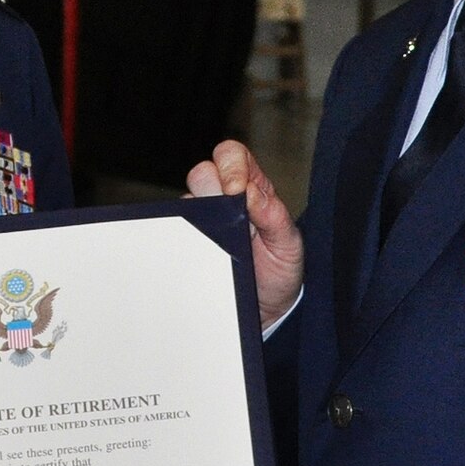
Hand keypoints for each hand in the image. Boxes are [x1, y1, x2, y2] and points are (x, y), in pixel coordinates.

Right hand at [186, 140, 303, 327]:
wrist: (266, 309)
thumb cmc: (279, 270)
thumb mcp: (288, 245)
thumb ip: (275, 217)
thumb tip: (251, 193)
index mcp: (252, 188)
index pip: (233, 156)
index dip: (230, 165)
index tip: (236, 189)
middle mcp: (224, 199)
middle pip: (202, 173)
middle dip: (211, 188)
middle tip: (227, 215)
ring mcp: (205, 221)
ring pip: (185, 200)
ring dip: (200, 215)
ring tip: (221, 242)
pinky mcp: (190, 242)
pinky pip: (176, 231)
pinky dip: (186, 237)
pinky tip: (203, 253)